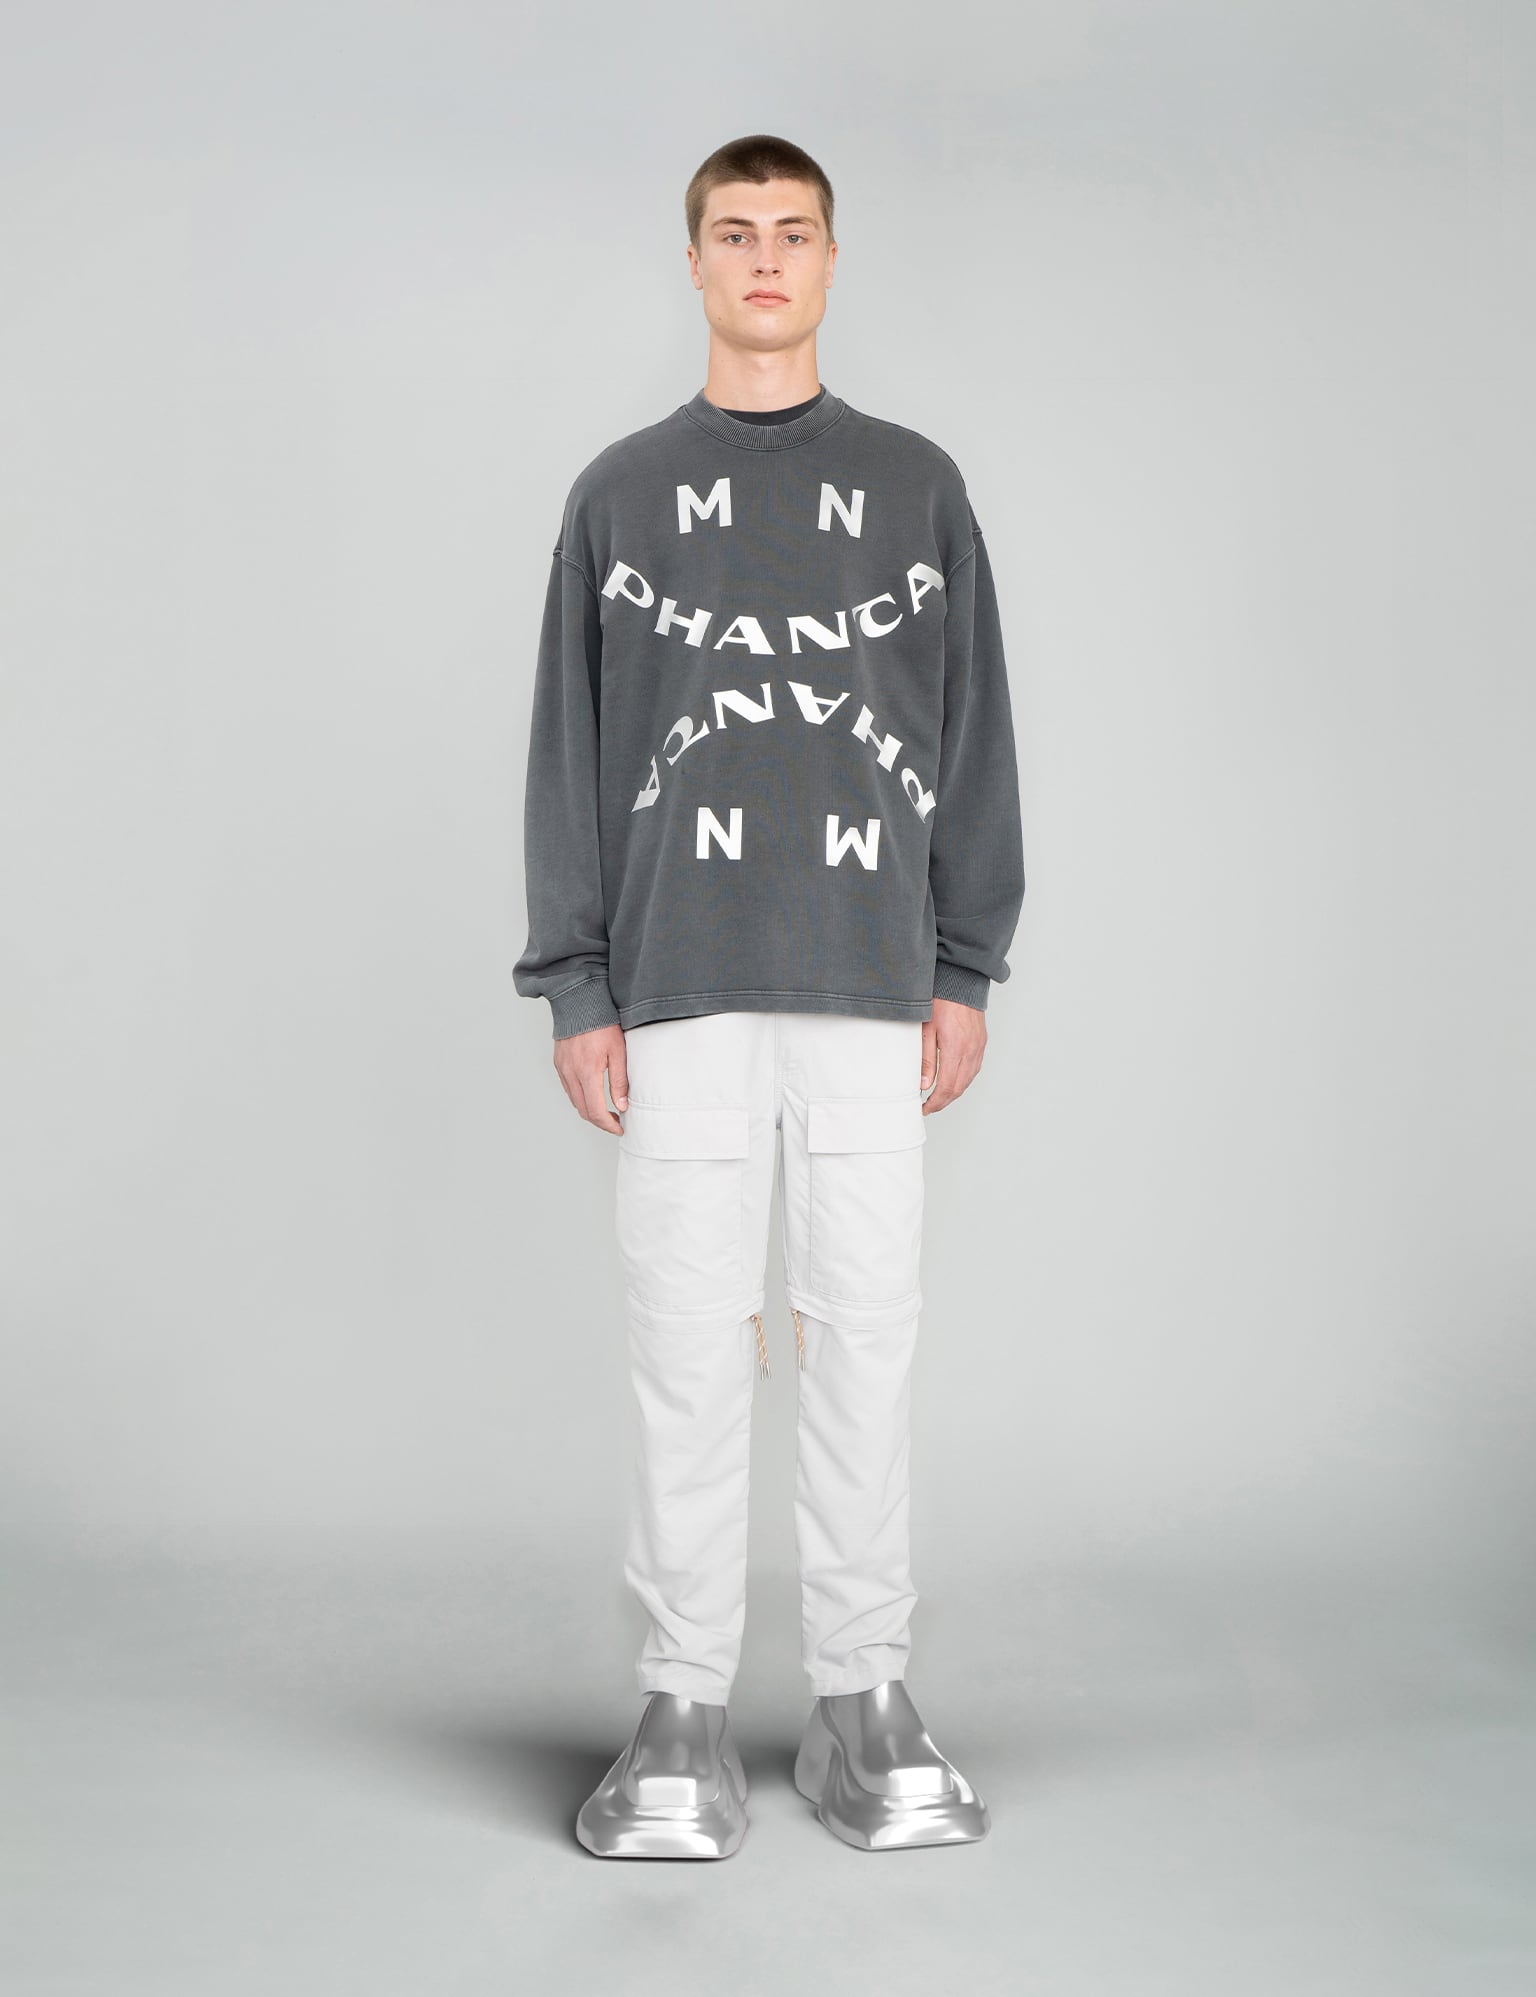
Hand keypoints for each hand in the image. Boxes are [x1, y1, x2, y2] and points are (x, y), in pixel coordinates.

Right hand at [553, 1022, 628, 1133]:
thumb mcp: (619, 1052)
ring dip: (589, 1110)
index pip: (596, 1111)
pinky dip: (580, 1096)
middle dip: (600, 1121)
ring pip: (574, 1101)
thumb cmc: (602, 1022)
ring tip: (606, 1108)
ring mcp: (562, 1069)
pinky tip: (592, 1092)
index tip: (619, 1127)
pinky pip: (568, 1088)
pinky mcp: (558, 1063)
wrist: (580, 1002)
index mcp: (586, 1072)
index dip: (608, 1124)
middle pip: (583, 1110)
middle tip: (615, 1121)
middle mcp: (570, 1074)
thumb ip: (620, 1081)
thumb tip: (622, 1105)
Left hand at [920, 997, 986, 1113]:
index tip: (924, 1108)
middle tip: (928, 1107)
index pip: (947, 1087)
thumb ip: (925, 1059)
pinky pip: (974, 1068)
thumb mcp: (925, 1029)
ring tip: (938, 1096)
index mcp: (955, 1048)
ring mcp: (978, 1046)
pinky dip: (963, 1080)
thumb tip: (924, 1085)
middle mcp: (971, 1050)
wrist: (960, 979)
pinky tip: (953, 1080)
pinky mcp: (981, 1041)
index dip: (935, 1103)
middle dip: (943, 1102)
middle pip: (959, 1088)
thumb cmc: (940, 999)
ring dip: (954, 1092)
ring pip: (968, 1080)